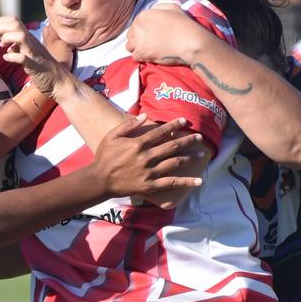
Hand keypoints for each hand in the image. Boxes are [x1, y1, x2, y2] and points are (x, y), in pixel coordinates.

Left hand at [0, 16, 74, 97]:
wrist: (59, 81)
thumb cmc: (43, 67)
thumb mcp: (29, 52)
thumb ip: (18, 45)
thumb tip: (5, 44)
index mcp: (29, 38)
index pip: (13, 20)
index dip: (1, 23)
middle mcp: (31, 42)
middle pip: (15, 23)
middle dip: (0, 28)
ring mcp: (33, 53)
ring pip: (20, 36)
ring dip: (7, 39)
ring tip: (3, 47)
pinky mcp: (35, 66)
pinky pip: (23, 58)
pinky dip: (12, 57)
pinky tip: (7, 58)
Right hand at [91, 115, 208, 199]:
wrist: (100, 180)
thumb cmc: (104, 156)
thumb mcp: (112, 136)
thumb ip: (128, 125)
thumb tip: (145, 116)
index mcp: (138, 144)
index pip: (160, 132)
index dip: (174, 125)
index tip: (184, 121)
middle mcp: (147, 157)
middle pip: (172, 146)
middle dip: (188, 141)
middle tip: (199, 137)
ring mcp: (150, 172)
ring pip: (175, 163)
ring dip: (189, 158)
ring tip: (200, 154)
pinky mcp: (150, 185)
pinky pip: (171, 183)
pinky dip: (186, 182)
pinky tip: (198, 181)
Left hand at [125, 4, 205, 66]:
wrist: (190, 42)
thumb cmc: (184, 24)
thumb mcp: (172, 8)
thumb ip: (159, 8)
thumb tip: (153, 11)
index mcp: (144, 15)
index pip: (135, 24)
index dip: (142, 30)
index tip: (150, 35)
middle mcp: (138, 26)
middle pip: (131, 35)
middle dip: (138, 39)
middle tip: (149, 43)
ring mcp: (138, 40)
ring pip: (130, 46)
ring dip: (138, 49)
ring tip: (148, 50)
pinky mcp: (141, 53)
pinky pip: (135, 57)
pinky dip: (142, 58)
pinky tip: (151, 56)